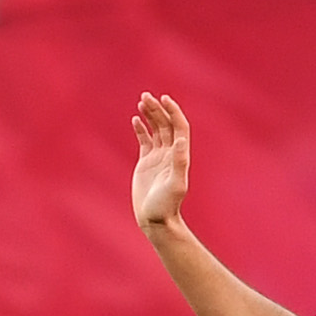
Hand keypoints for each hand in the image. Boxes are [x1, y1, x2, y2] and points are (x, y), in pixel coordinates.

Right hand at [129, 93, 192, 232]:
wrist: (155, 219)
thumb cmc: (166, 205)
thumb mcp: (175, 185)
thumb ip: (178, 163)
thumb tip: (180, 141)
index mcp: (179, 155)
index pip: (179, 127)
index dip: (173, 111)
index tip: (164, 98)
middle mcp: (170, 153)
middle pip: (166, 124)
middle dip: (157, 109)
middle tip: (146, 96)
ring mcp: (158, 157)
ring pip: (155, 129)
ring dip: (150, 114)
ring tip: (142, 101)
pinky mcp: (146, 162)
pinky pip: (145, 140)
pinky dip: (141, 129)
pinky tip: (135, 119)